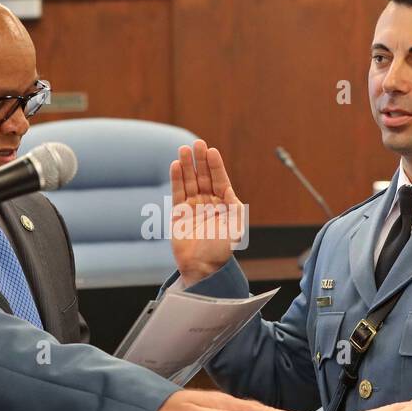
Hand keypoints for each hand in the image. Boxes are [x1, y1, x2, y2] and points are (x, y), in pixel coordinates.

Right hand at [169, 140, 245, 286]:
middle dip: (200, 160)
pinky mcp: (179, 212)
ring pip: (189, 181)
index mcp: (223, 205)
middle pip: (203, 176)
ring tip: (184, 149)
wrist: (202, 266)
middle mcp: (208, 203)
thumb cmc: (221, 250)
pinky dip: (177, 179)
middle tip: (197, 143)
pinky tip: (176, 165)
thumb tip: (227, 189)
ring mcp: (193, 206)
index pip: (219, 180)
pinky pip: (178, 192)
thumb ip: (234, 208)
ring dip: (187, 165)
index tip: (211, 151)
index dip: (215, 166)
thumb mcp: (235, 228)